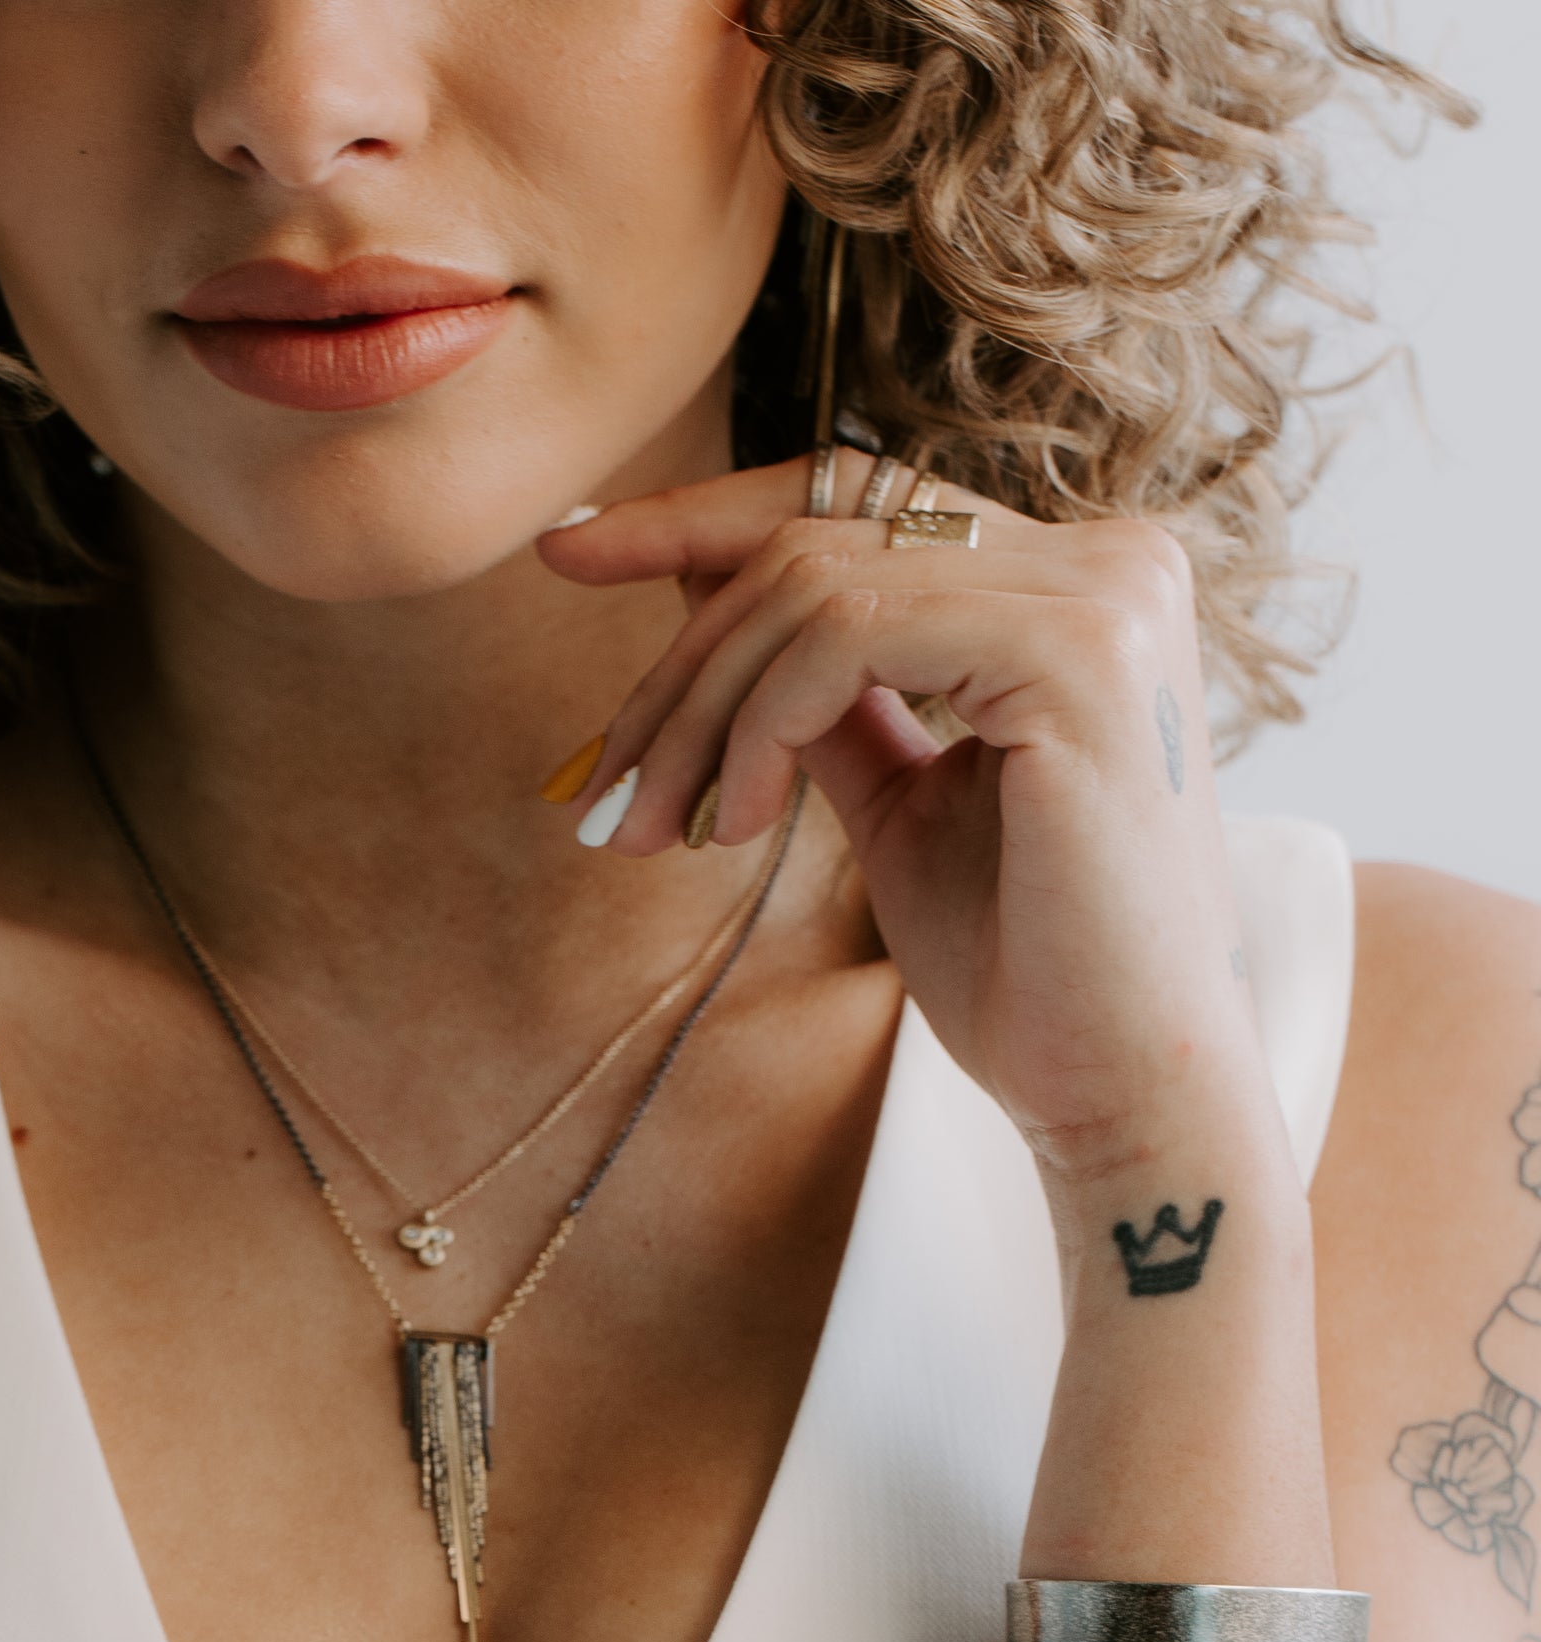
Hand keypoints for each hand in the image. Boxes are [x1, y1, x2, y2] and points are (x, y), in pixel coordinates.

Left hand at [540, 458, 1273, 1177]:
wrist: (1122, 1090)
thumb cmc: (1026, 971)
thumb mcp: (896, 803)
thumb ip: (818, 693)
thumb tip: (696, 590)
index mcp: (1073, 585)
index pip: (858, 498)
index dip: (702, 519)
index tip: (571, 549)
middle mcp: (1109, 559)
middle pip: (818, 535)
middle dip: (678, 663)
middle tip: (600, 789)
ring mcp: (1102, 594)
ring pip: (814, 584)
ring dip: (700, 713)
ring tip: (656, 829)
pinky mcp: (1077, 651)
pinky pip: (846, 635)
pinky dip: (759, 725)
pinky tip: (736, 823)